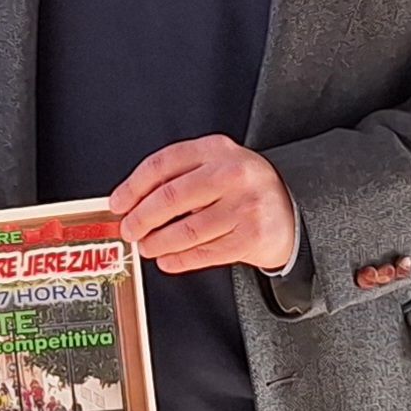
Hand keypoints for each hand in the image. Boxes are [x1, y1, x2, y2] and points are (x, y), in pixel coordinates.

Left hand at [110, 135, 297, 274]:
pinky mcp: (251, 237)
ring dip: (158, 243)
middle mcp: (232, 174)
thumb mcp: (216, 166)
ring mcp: (244, 206)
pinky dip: (180, 260)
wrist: (292, 210)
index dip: (133, 186)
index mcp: (217, 149)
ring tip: (148, 246)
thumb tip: (132, 202)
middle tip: (129, 229)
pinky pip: (204, 253)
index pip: (163, 164)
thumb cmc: (244, 189)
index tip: (119, 203)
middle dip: (141, 218)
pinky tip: (168, 260)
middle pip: (171, 198)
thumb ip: (179, 177)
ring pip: (186, 230)